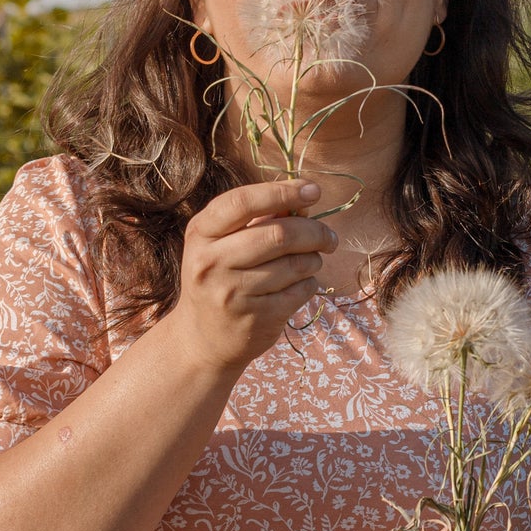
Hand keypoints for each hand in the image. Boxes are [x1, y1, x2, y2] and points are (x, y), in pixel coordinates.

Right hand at [168, 179, 337, 377]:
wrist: (201, 339)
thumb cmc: (218, 278)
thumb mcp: (221, 243)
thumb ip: (258, 218)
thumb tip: (304, 201)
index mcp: (201, 233)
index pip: (243, 202)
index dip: (282, 192)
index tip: (313, 190)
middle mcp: (212, 262)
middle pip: (279, 234)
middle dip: (315, 232)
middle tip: (330, 236)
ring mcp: (234, 293)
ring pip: (296, 264)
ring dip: (314, 259)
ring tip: (310, 261)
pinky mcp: (257, 318)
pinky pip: (302, 290)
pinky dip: (309, 283)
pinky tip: (298, 285)